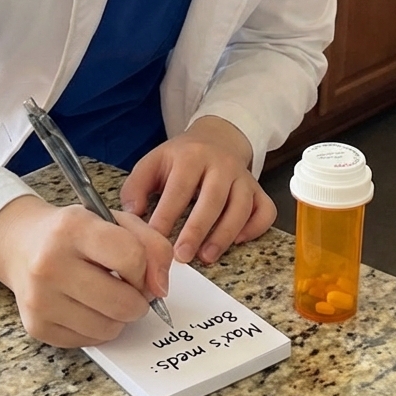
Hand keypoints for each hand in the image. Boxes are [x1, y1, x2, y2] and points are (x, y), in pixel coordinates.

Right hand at [0, 194, 173, 347]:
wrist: (22, 245)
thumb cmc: (76, 232)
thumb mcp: (115, 221)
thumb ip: (151, 245)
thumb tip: (160, 289)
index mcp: (73, 228)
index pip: (131, 257)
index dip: (145, 268)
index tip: (139, 268)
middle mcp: (51, 264)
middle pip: (122, 301)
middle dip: (138, 300)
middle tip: (130, 289)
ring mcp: (40, 299)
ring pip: (108, 328)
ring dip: (119, 317)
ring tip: (108, 297)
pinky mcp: (36, 326)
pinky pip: (88, 342)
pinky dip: (98, 329)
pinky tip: (88, 307)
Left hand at [119, 116, 276, 264]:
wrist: (217, 138)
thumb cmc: (181, 158)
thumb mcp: (154, 162)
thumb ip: (136, 187)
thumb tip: (131, 216)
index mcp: (191, 156)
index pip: (179, 188)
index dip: (166, 216)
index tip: (154, 241)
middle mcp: (221, 165)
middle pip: (213, 198)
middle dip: (197, 230)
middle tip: (182, 257)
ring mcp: (243, 177)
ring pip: (241, 207)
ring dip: (224, 235)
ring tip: (206, 256)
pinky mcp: (258, 190)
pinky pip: (265, 210)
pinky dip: (254, 228)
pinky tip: (237, 241)